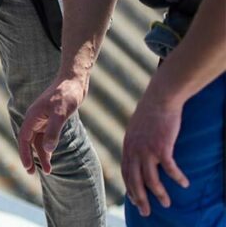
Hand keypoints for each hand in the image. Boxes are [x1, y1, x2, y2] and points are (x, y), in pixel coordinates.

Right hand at [18, 76, 86, 173]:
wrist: (74, 80)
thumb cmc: (67, 94)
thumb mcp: (61, 114)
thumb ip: (53, 132)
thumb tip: (47, 150)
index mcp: (32, 116)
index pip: (24, 139)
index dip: (24, 154)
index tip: (28, 168)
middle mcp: (35, 118)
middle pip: (29, 141)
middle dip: (31, 157)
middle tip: (33, 174)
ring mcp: (42, 118)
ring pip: (38, 140)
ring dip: (42, 154)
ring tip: (49, 170)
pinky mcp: (51, 117)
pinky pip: (45, 135)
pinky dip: (47, 146)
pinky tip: (52, 154)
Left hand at [122, 93, 188, 216]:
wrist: (159, 99)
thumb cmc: (150, 113)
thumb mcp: (136, 129)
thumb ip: (134, 143)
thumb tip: (136, 153)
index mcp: (128, 147)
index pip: (126, 173)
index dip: (130, 188)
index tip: (135, 200)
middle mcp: (134, 151)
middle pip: (135, 181)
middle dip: (140, 199)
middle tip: (146, 212)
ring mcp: (148, 150)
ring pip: (151, 180)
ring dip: (160, 194)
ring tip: (167, 203)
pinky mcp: (162, 147)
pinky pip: (170, 169)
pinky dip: (177, 178)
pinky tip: (184, 184)